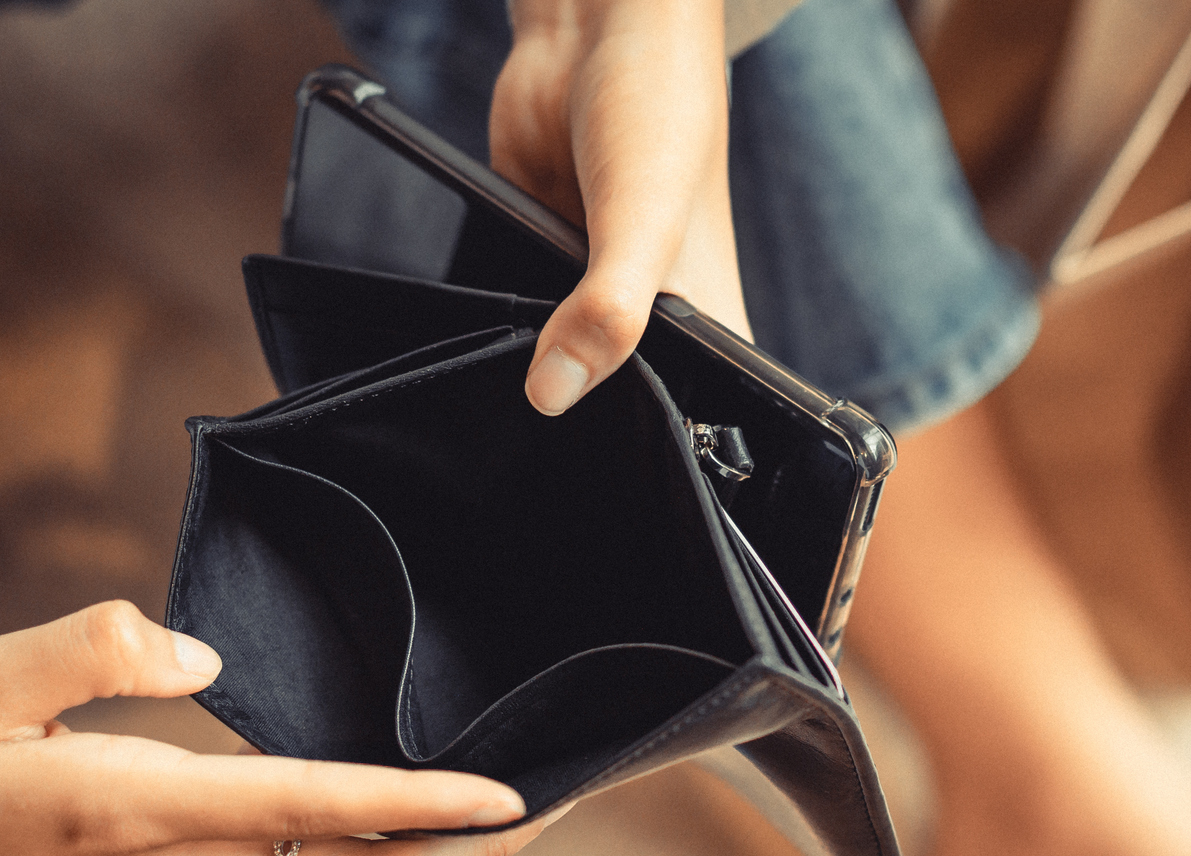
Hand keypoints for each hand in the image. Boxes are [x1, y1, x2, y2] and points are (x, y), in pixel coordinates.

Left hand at [490, 0, 749, 414]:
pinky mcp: (536, 275)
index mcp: (714, 333)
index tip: (608, 477)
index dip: (654, 454)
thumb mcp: (641, 221)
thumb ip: (605, 310)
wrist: (591, 29)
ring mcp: (592, 304)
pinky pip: (510, 327)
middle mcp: (659, 327)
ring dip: (529, 375)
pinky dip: (495, 333)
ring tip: (502, 395)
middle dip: (580, 418)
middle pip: (615, 407)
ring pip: (557, 371)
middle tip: (539, 435)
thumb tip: (550, 393)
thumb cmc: (655, 111)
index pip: (696, 429)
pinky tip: (476, 346)